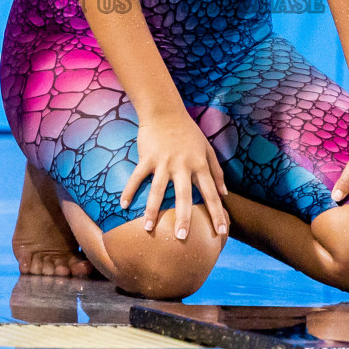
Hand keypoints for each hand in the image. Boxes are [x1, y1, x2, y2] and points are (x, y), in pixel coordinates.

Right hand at [120, 112, 228, 239]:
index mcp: (199, 164)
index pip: (211, 193)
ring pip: (158, 190)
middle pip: (184, 196)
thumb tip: (225, 194)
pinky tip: (123, 205)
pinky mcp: (147, 157)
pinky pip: (137, 177)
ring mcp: (163, 162)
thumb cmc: (188, 131)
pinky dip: (130, 191)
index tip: (221, 232)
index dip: (217, 213)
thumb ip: (217, 171)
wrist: (165, 111)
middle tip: (181, 238)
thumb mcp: (207, 149)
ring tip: (149, 228)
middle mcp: (182, 165)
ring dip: (152, 210)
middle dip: (183, 218)